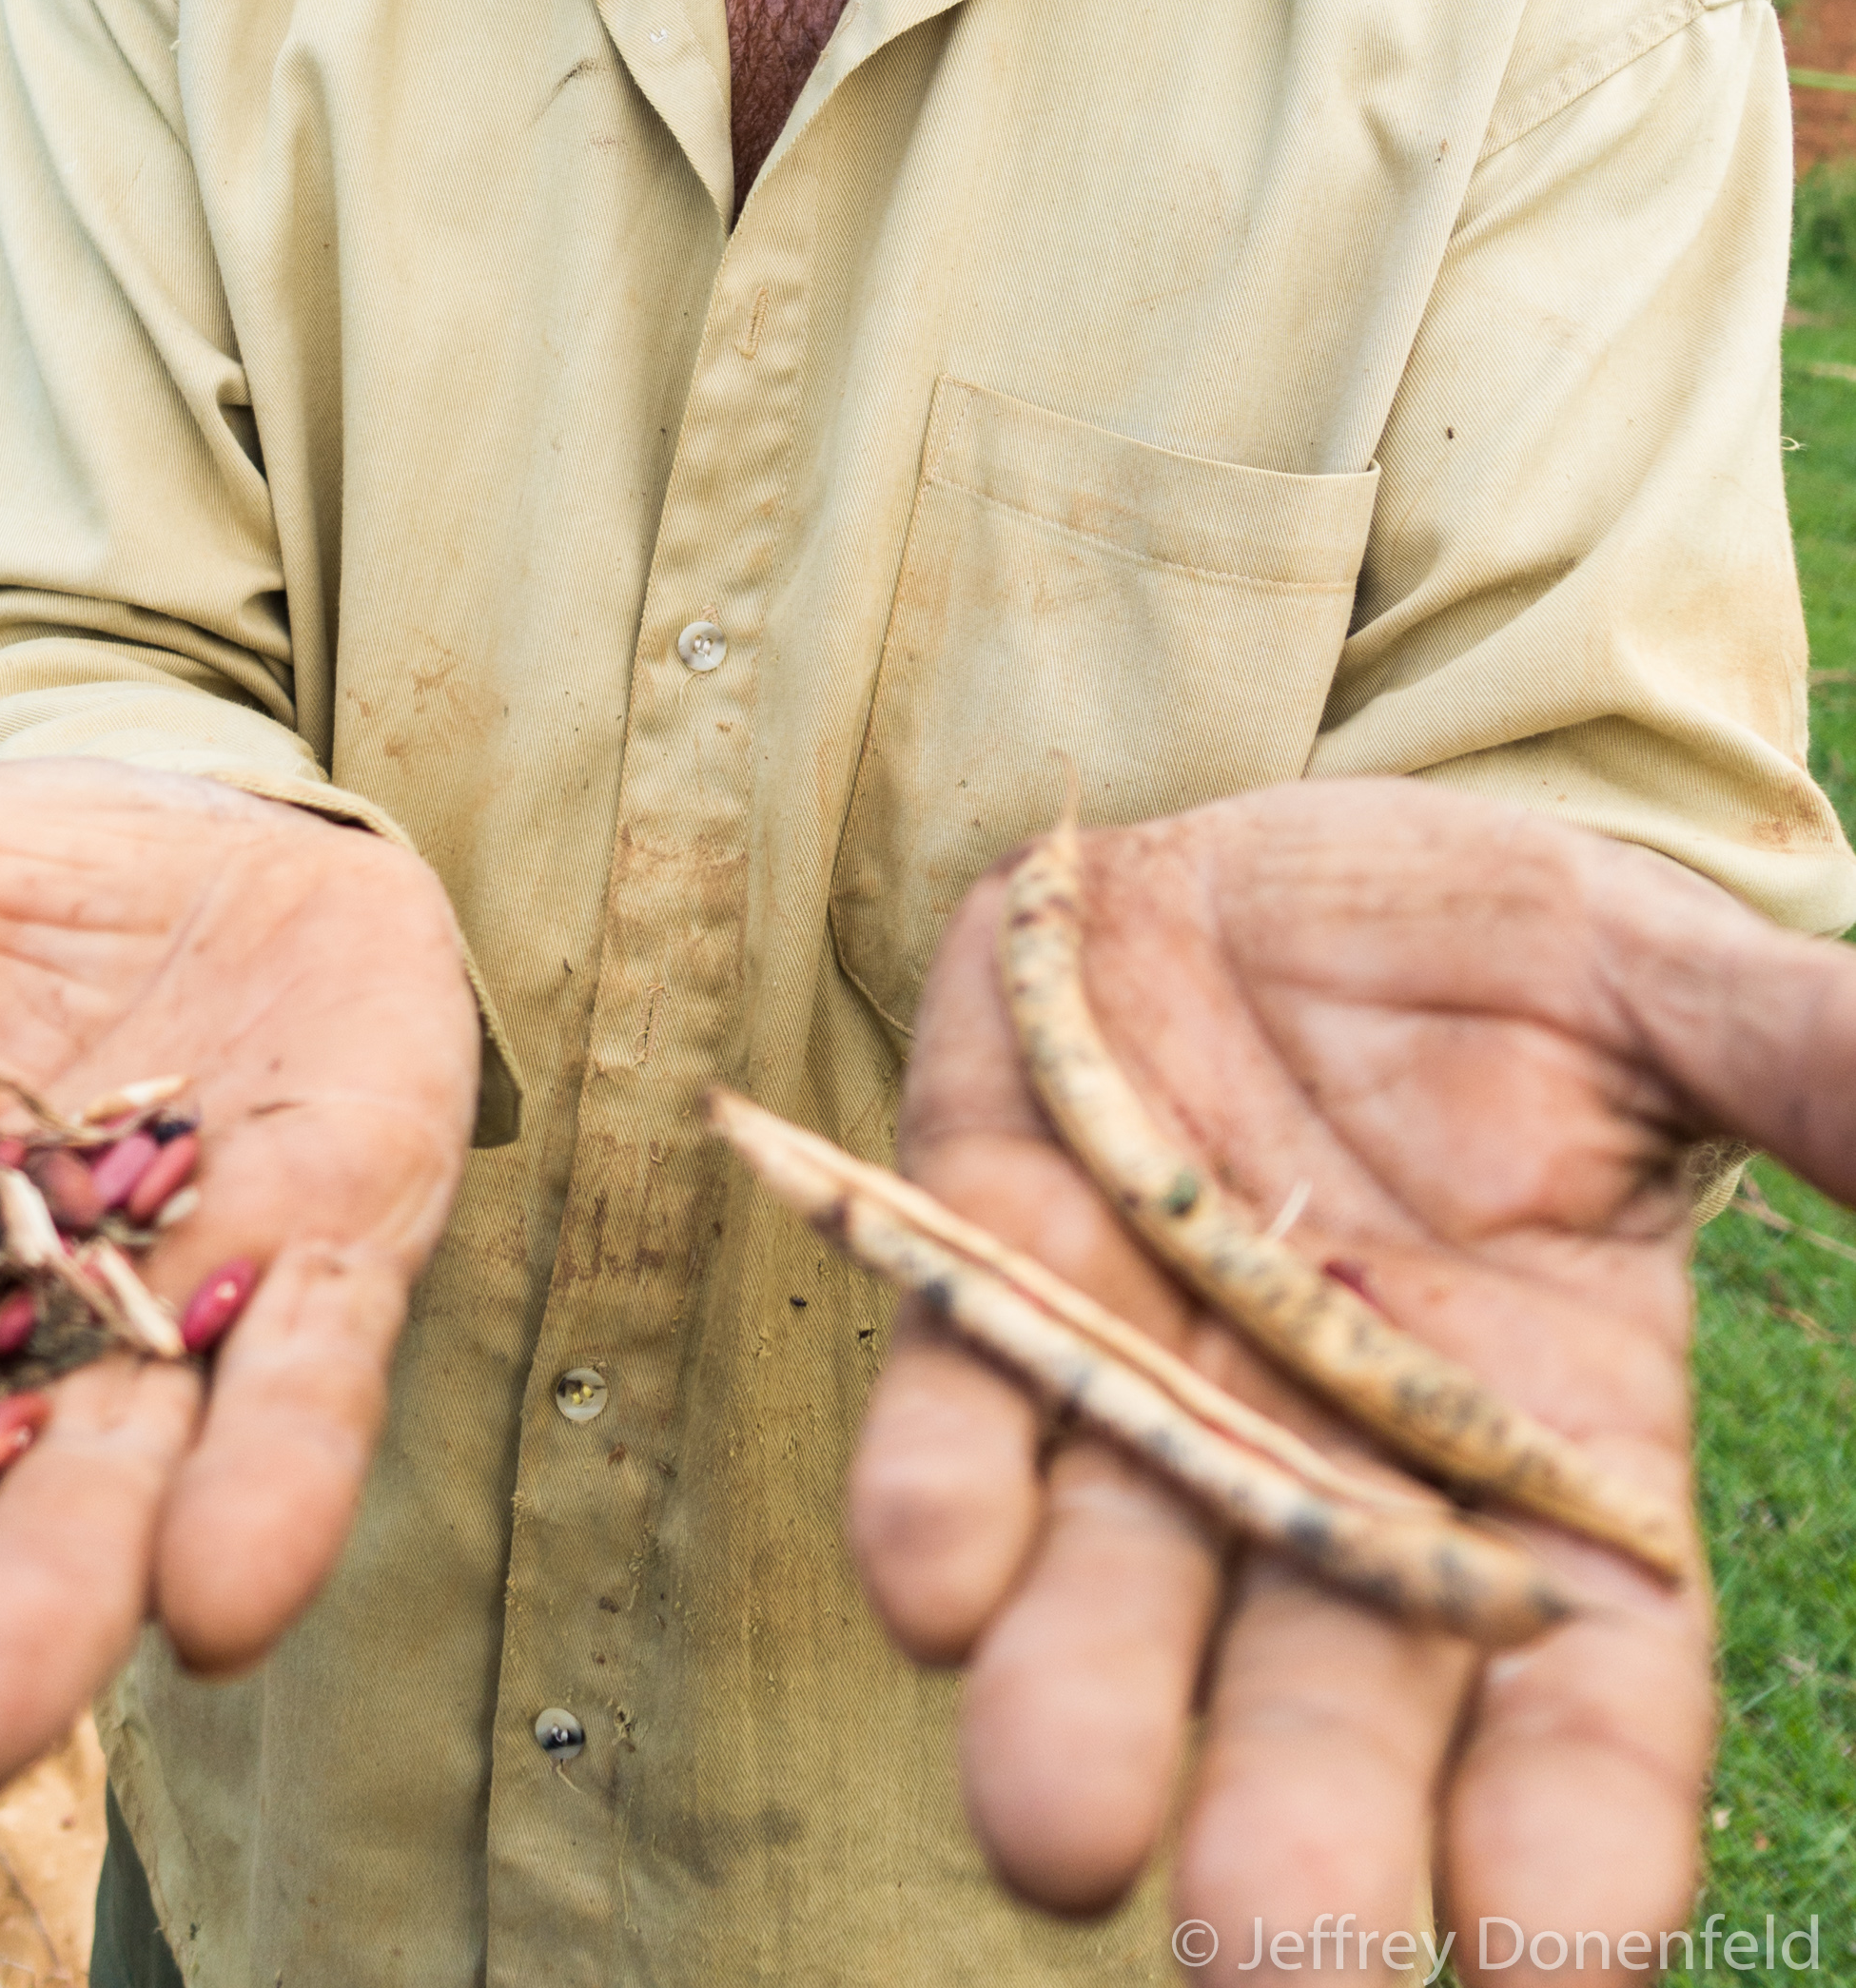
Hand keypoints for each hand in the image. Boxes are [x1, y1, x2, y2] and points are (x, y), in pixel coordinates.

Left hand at [847, 781, 1855, 1956]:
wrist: (1266, 830)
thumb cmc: (1499, 948)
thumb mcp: (1664, 983)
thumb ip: (1804, 1066)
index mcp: (1549, 1460)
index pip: (1583, 1713)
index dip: (1572, 1848)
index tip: (1558, 1968)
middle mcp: (1340, 1478)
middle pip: (1324, 1722)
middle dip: (1298, 1854)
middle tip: (1274, 1978)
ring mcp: (1153, 1390)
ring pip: (1106, 1611)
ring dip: (1071, 1720)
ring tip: (1056, 1825)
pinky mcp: (986, 1277)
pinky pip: (951, 1423)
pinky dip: (934, 1502)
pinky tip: (934, 1573)